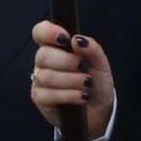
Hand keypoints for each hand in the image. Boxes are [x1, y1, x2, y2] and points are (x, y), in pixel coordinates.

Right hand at [29, 21, 113, 139]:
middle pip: (43, 55)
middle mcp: (44, 62)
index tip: (64, 38)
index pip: (40, 32)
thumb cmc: (96, 82)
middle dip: (67, 61)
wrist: (99, 108)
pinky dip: (69, 95)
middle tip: (83, 67)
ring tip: (87, 84)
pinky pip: (48, 94)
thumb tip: (77, 39)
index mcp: (56, 47)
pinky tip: (81, 96)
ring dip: (71, 80)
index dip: (47, 32)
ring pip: (47, 76)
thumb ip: (92, 48)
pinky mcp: (40, 98)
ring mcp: (40, 80)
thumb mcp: (100, 63)